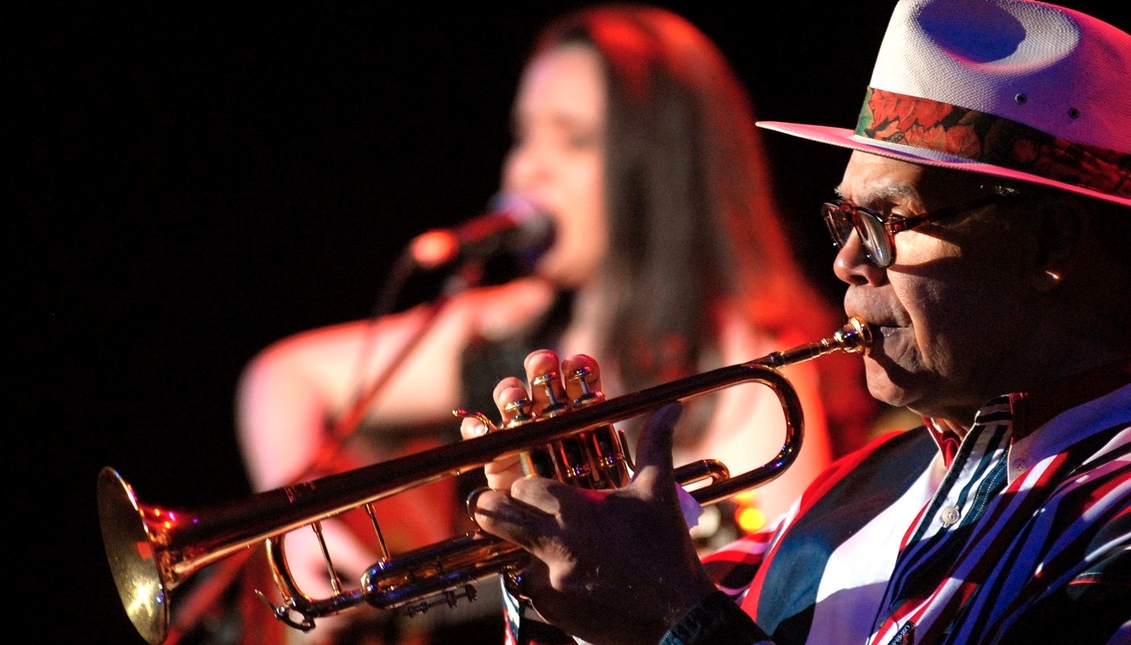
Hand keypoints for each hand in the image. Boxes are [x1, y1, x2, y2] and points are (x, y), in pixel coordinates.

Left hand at [466, 350, 717, 644]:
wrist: (678, 612)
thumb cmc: (667, 545)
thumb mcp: (658, 491)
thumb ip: (655, 443)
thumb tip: (670, 406)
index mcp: (575, 510)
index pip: (522, 487)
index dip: (526, 487)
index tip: (535, 489)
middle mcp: (555, 546)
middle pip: (494, 517)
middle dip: (492, 509)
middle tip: (497, 506)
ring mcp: (550, 581)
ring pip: (513, 555)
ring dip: (526, 548)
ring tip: (557, 547)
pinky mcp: (553, 609)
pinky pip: (532, 588)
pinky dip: (546, 580)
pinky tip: (576, 575)